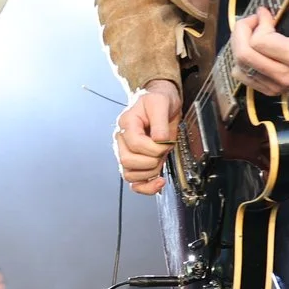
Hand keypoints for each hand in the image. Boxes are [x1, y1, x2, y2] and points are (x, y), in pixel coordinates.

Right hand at [114, 81, 179, 195]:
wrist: (159, 101)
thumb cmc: (158, 100)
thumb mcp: (161, 103)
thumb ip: (160, 121)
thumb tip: (158, 139)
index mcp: (126, 123)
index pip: (135, 143)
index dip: (154, 147)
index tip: (166, 141)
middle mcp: (122, 139)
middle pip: (127, 161)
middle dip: (151, 160)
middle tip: (163, 151)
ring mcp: (126, 152)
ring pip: (129, 175)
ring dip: (149, 173)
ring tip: (160, 162)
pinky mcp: (134, 163)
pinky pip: (133, 183)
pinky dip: (146, 188)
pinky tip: (158, 182)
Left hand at [231, 0, 288, 95]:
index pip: (260, 42)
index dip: (258, 21)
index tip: (266, 11)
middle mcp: (287, 76)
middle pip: (244, 55)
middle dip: (243, 30)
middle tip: (254, 19)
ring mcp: (278, 86)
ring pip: (239, 67)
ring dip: (240, 44)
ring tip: (254, 31)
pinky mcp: (272, 90)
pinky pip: (243, 76)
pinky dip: (242, 59)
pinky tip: (254, 46)